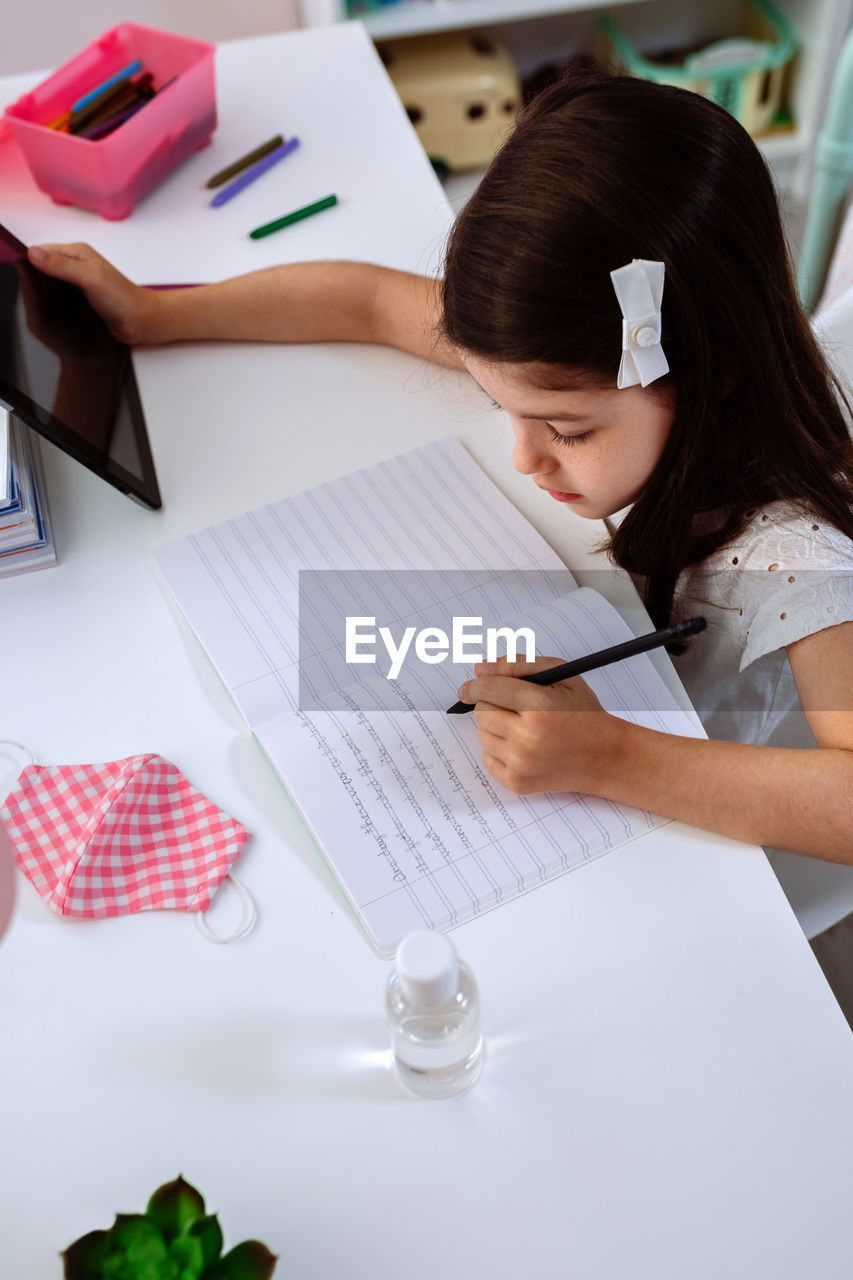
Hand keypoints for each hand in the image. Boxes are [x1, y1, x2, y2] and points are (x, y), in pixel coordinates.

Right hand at [26, 242, 158, 345]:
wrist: (142, 321)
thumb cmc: (122, 299)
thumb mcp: (89, 278)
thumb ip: (62, 265)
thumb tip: (33, 253)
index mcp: (77, 252)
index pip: (42, 250)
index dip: (29, 260)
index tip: (21, 275)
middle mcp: (76, 264)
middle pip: (44, 266)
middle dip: (34, 278)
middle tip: (28, 293)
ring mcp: (78, 281)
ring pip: (50, 282)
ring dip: (43, 291)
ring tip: (37, 303)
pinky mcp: (81, 297)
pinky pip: (59, 296)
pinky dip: (52, 301)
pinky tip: (49, 310)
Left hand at [457, 655, 622, 794]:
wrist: (605, 757)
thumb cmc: (583, 714)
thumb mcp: (561, 676)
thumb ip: (519, 665)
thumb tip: (481, 668)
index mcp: (539, 706)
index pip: (488, 689)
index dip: (475, 685)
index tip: (469, 687)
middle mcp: (527, 737)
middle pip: (481, 712)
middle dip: (492, 704)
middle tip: (514, 707)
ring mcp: (521, 763)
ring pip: (481, 735)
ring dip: (495, 728)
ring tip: (523, 728)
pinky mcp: (516, 782)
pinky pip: (486, 758)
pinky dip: (498, 750)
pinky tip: (522, 747)